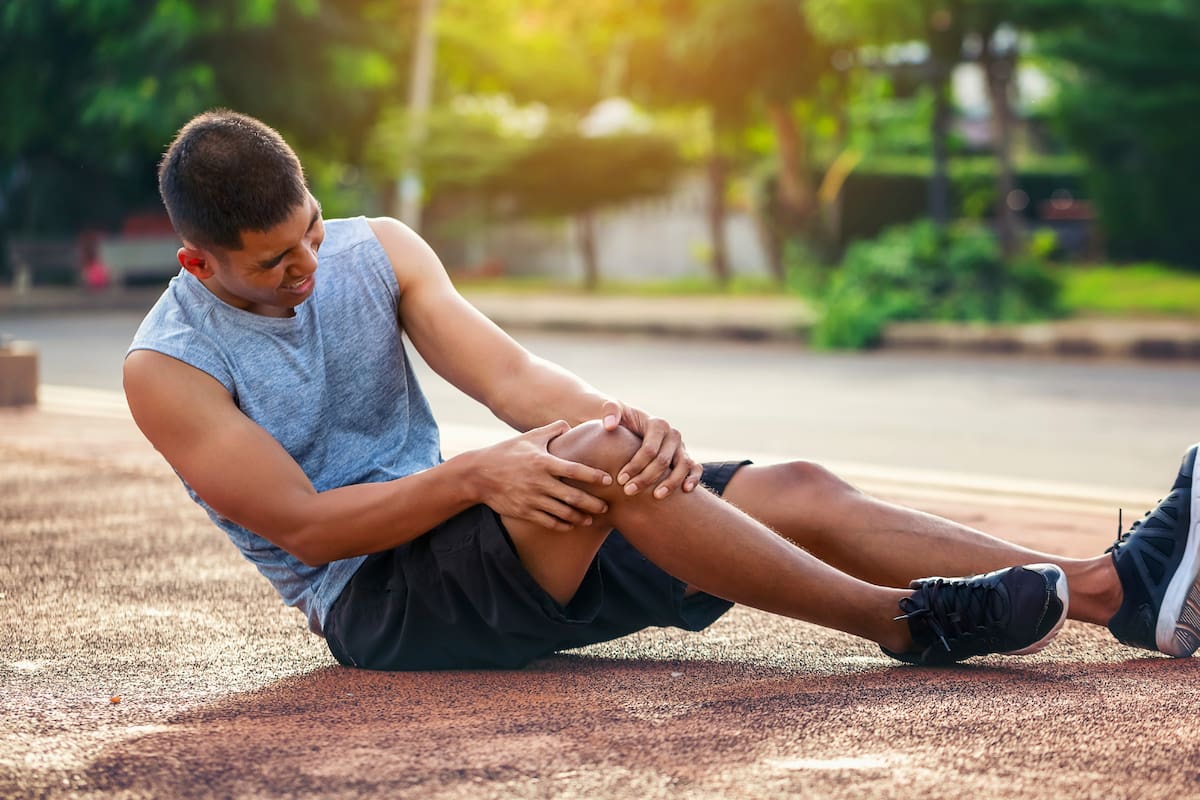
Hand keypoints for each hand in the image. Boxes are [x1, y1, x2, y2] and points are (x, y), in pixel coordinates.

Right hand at [470, 420, 613, 530]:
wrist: (478, 474)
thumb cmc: (507, 452)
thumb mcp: (528, 437)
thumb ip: (551, 430)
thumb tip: (569, 425)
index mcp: (543, 462)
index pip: (574, 470)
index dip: (593, 476)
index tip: (608, 480)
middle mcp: (539, 482)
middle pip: (573, 496)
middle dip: (592, 503)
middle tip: (606, 506)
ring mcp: (531, 499)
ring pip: (562, 513)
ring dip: (580, 518)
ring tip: (591, 519)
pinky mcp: (524, 512)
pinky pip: (548, 522)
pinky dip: (562, 525)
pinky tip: (571, 525)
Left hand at [600, 400, 700, 498]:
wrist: (633, 424)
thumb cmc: (622, 419)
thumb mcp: (613, 410)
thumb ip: (609, 411)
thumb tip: (609, 426)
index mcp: (658, 424)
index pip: (649, 449)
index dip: (635, 465)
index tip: (620, 479)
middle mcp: (673, 434)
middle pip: (663, 461)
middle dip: (646, 478)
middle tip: (628, 491)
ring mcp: (681, 447)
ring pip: (683, 466)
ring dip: (671, 483)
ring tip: (656, 496)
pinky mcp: (685, 457)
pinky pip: (695, 468)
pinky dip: (693, 478)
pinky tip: (685, 491)